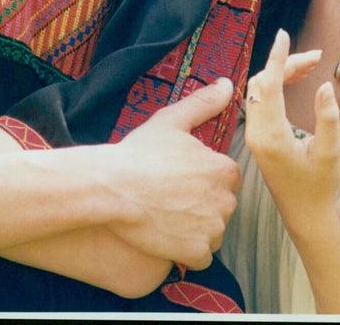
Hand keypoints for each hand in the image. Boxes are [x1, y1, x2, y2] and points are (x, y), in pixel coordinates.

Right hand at [105, 77, 240, 269]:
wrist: (112, 189)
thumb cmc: (140, 153)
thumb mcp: (171, 120)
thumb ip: (203, 103)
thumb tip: (228, 84)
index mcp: (224, 169)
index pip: (227, 178)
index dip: (205, 178)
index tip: (182, 177)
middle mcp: (225, 201)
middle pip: (221, 205)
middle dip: (203, 203)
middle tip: (171, 195)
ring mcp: (212, 229)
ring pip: (212, 231)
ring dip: (196, 227)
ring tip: (167, 214)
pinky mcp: (196, 253)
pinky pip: (201, 255)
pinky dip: (187, 250)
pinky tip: (166, 235)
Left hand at [244, 29, 339, 240]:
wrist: (304, 216)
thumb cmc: (319, 187)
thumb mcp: (329, 153)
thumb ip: (328, 118)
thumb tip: (325, 85)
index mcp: (271, 135)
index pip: (268, 85)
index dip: (277, 58)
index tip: (284, 36)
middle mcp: (256, 132)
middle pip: (263, 82)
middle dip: (286, 64)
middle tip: (315, 57)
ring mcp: (254, 135)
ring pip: (260, 90)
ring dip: (280, 73)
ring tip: (310, 65)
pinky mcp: (257, 137)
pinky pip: (261, 101)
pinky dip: (275, 85)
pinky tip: (296, 81)